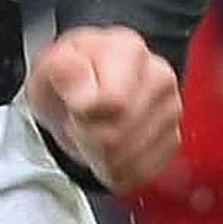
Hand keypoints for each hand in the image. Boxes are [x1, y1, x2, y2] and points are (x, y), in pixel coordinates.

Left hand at [26, 25, 181, 192]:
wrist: (81, 95)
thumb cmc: (67, 80)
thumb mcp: (49, 67)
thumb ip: (63, 70)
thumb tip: (82, 87)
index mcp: (128, 51)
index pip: (113, 102)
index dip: (82, 115)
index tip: (73, 108)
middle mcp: (159, 77)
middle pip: (118, 135)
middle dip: (87, 138)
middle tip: (78, 125)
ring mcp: (171, 109)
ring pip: (128, 158)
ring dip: (99, 157)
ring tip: (92, 135)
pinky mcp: (173, 140)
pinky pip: (141, 173)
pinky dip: (116, 170)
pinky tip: (108, 151)